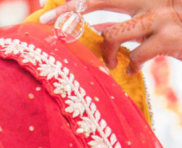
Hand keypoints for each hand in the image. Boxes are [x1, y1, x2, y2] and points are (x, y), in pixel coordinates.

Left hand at [39, 0, 181, 71]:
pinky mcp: (172, 37)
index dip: (75, 2)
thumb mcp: (152, 22)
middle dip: (69, 11)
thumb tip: (94, 31)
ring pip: (113, 34)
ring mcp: (162, 16)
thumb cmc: (180, 33)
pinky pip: (135, 56)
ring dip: (104, 54)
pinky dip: (130, 67)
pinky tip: (135, 71)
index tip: (48, 11)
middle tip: (47, 23)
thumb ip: (125, 24)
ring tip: (109, 65)